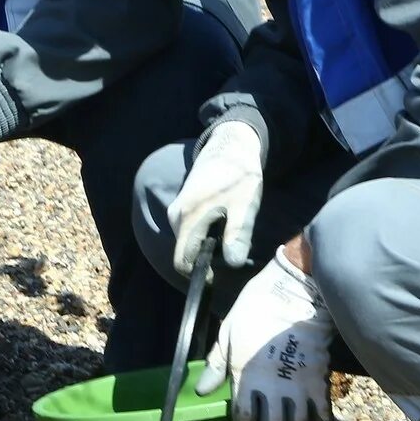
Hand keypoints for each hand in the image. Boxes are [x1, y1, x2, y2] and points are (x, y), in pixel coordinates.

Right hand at [170, 120, 264, 273]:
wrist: (230, 147)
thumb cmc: (238, 177)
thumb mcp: (244, 207)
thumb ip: (237, 235)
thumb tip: (232, 264)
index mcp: (187, 219)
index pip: (182, 262)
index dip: (200, 273)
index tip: (222, 270)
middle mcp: (175, 216)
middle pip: (185, 252)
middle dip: (206, 258)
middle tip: (233, 246)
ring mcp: (176, 210)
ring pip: (187, 242)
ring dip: (206, 245)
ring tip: (231, 230)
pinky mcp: (182, 206)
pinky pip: (189, 231)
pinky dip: (205, 234)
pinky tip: (224, 221)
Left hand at [196, 248, 332, 420]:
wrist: (293, 295)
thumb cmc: (254, 312)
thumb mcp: (227, 335)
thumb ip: (216, 366)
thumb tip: (203, 391)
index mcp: (246, 378)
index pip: (244, 420)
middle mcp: (273, 389)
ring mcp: (299, 387)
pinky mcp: (319, 382)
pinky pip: (324, 415)